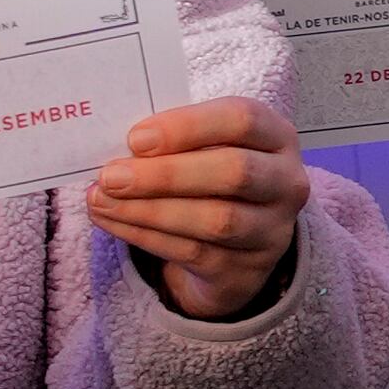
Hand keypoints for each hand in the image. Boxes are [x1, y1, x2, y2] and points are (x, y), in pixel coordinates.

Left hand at [92, 95, 309, 320]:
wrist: (239, 242)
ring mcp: (272, 230)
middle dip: (166, 175)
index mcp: (277, 137)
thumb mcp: (208, 146)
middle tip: (112, 176)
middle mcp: (286, 182)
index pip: (242, 120)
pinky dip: (145, 236)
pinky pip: (194, 252)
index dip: (188, 127)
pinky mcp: (248, 268)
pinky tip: (113, 221)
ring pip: (215, 220)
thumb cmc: (212, 175)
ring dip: (149, 210)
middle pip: (235, 172)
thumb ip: (175, 140)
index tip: (136, 138)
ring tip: (101, 199)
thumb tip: (118, 147)